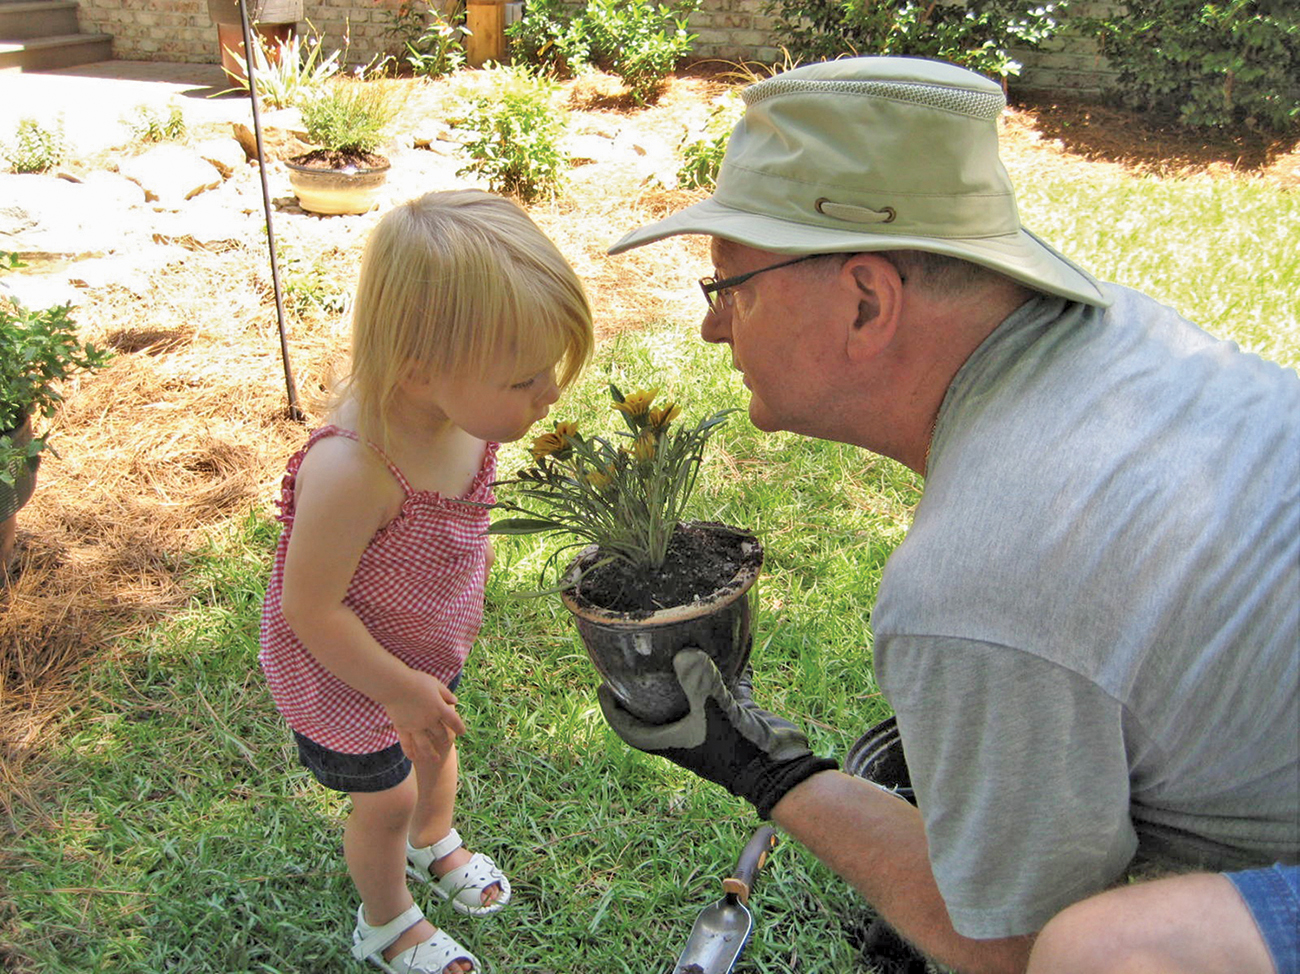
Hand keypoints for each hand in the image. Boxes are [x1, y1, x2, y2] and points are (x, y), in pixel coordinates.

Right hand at [383, 673, 465, 764]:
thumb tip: (455, 701)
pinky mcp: (402, 728)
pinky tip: (414, 758)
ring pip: (425, 745)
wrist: (395, 685)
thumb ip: (446, 694)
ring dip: (431, 753)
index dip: (460, 727)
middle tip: (446, 741)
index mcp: (439, 707)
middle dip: (445, 738)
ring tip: (435, 759)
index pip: (453, 721)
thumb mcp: (435, 684)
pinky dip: (410, 752)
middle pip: (440, 733)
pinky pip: (407, 744)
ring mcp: (415, 726)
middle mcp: (429, 720)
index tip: (463, 732)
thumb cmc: (416, 680)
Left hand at [598, 649, 836, 818]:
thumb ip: (697, 680)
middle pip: (657, 713)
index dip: (613, 710)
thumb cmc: (737, 747)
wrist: (780, 769)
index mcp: (672, 742)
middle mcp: (687, 736)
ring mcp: (712, 728)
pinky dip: (726, 675)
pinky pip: (724, 694)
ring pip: (692, 702)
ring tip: (678, 650)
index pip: (630, 728)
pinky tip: (730, 651)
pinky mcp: (736, 719)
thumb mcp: (713, 710)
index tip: (602, 686)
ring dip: (687, 680)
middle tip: (638, 662)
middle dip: (647, 691)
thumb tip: (682, 653)